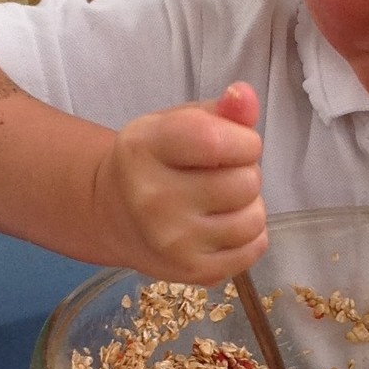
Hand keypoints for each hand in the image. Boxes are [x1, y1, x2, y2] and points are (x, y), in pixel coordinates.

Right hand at [95, 82, 267, 283]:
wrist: (113, 213)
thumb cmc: (156, 159)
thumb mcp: (177, 122)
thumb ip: (220, 110)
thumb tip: (244, 95)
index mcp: (145, 148)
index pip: (219, 141)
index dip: (243, 141)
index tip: (230, 143)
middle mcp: (153, 199)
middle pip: (246, 182)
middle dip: (244, 172)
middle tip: (218, 174)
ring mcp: (172, 242)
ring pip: (254, 218)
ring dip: (248, 206)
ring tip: (221, 200)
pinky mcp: (192, 273)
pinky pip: (254, 250)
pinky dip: (249, 235)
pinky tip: (223, 224)